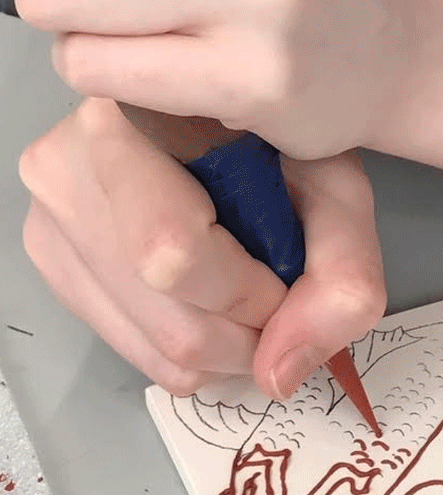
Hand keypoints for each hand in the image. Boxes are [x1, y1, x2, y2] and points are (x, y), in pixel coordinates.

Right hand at [19, 99, 385, 397]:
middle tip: (280, 291)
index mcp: (132, 120)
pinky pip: (135, 350)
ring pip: (154, 347)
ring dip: (227, 346)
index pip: (174, 254)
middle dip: (249, 333)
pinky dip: (193, 347)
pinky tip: (209, 292)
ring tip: (249, 285)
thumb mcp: (338, 191)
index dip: (252, 295)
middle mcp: (65, 166)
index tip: (290, 273)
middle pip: (169, 318)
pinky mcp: (50, 260)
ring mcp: (48, 217)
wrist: (236, 121)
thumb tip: (278, 374)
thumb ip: (340, 276)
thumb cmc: (285, 144)